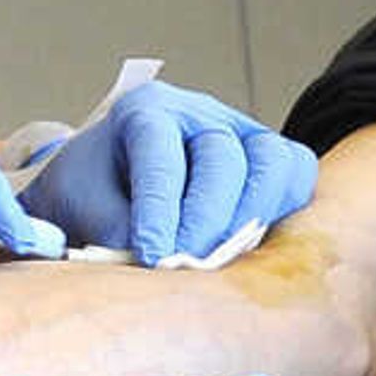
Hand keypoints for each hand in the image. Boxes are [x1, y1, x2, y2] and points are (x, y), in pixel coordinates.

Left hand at [18, 81, 323, 264]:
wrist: (108, 186)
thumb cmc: (93, 191)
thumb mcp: (81, 204)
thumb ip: (113, 227)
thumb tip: (158, 260)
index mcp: (145, 111)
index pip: (160, 154)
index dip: (159, 208)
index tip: (152, 254)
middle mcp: (199, 114)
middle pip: (222, 156)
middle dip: (206, 219)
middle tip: (186, 264)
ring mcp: (241, 132)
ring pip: (270, 161)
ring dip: (251, 216)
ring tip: (224, 261)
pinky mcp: (270, 159)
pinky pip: (295, 174)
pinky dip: (283, 209)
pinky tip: (255, 246)